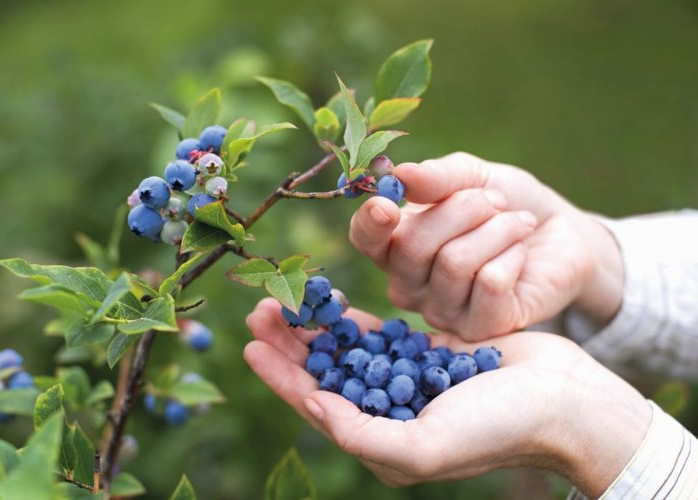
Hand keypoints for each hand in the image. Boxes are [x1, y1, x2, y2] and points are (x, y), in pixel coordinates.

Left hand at [244, 298, 650, 496]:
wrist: (561, 400)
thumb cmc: (497, 429)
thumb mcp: (424, 445)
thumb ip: (362, 433)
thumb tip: (314, 407)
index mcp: (382, 442)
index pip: (316, 406)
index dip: (280, 376)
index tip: (250, 345)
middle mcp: (388, 412)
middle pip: (325, 374)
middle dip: (290, 344)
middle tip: (259, 309)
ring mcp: (406, 380)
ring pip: (346, 350)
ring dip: (315, 326)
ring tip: (284, 299)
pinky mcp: (426, 352)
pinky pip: (379, 333)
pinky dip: (353, 319)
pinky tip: (330, 301)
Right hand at [349, 152, 623, 339]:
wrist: (560, 234)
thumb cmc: (506, 203)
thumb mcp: (473, 177)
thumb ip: (437, 177)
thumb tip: (401, 175)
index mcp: (396, 245)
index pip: (365, 240)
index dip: (370, 224)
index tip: (388, 204)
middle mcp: (410, 285)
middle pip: (413, 246)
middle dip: (462, 209)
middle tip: (496, 201)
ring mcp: (442, 312)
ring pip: (454, 263)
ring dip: (496, 230)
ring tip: (517, 223)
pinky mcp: (481, 328)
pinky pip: (489, 284)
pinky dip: (512, 256)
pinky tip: (520, 255)